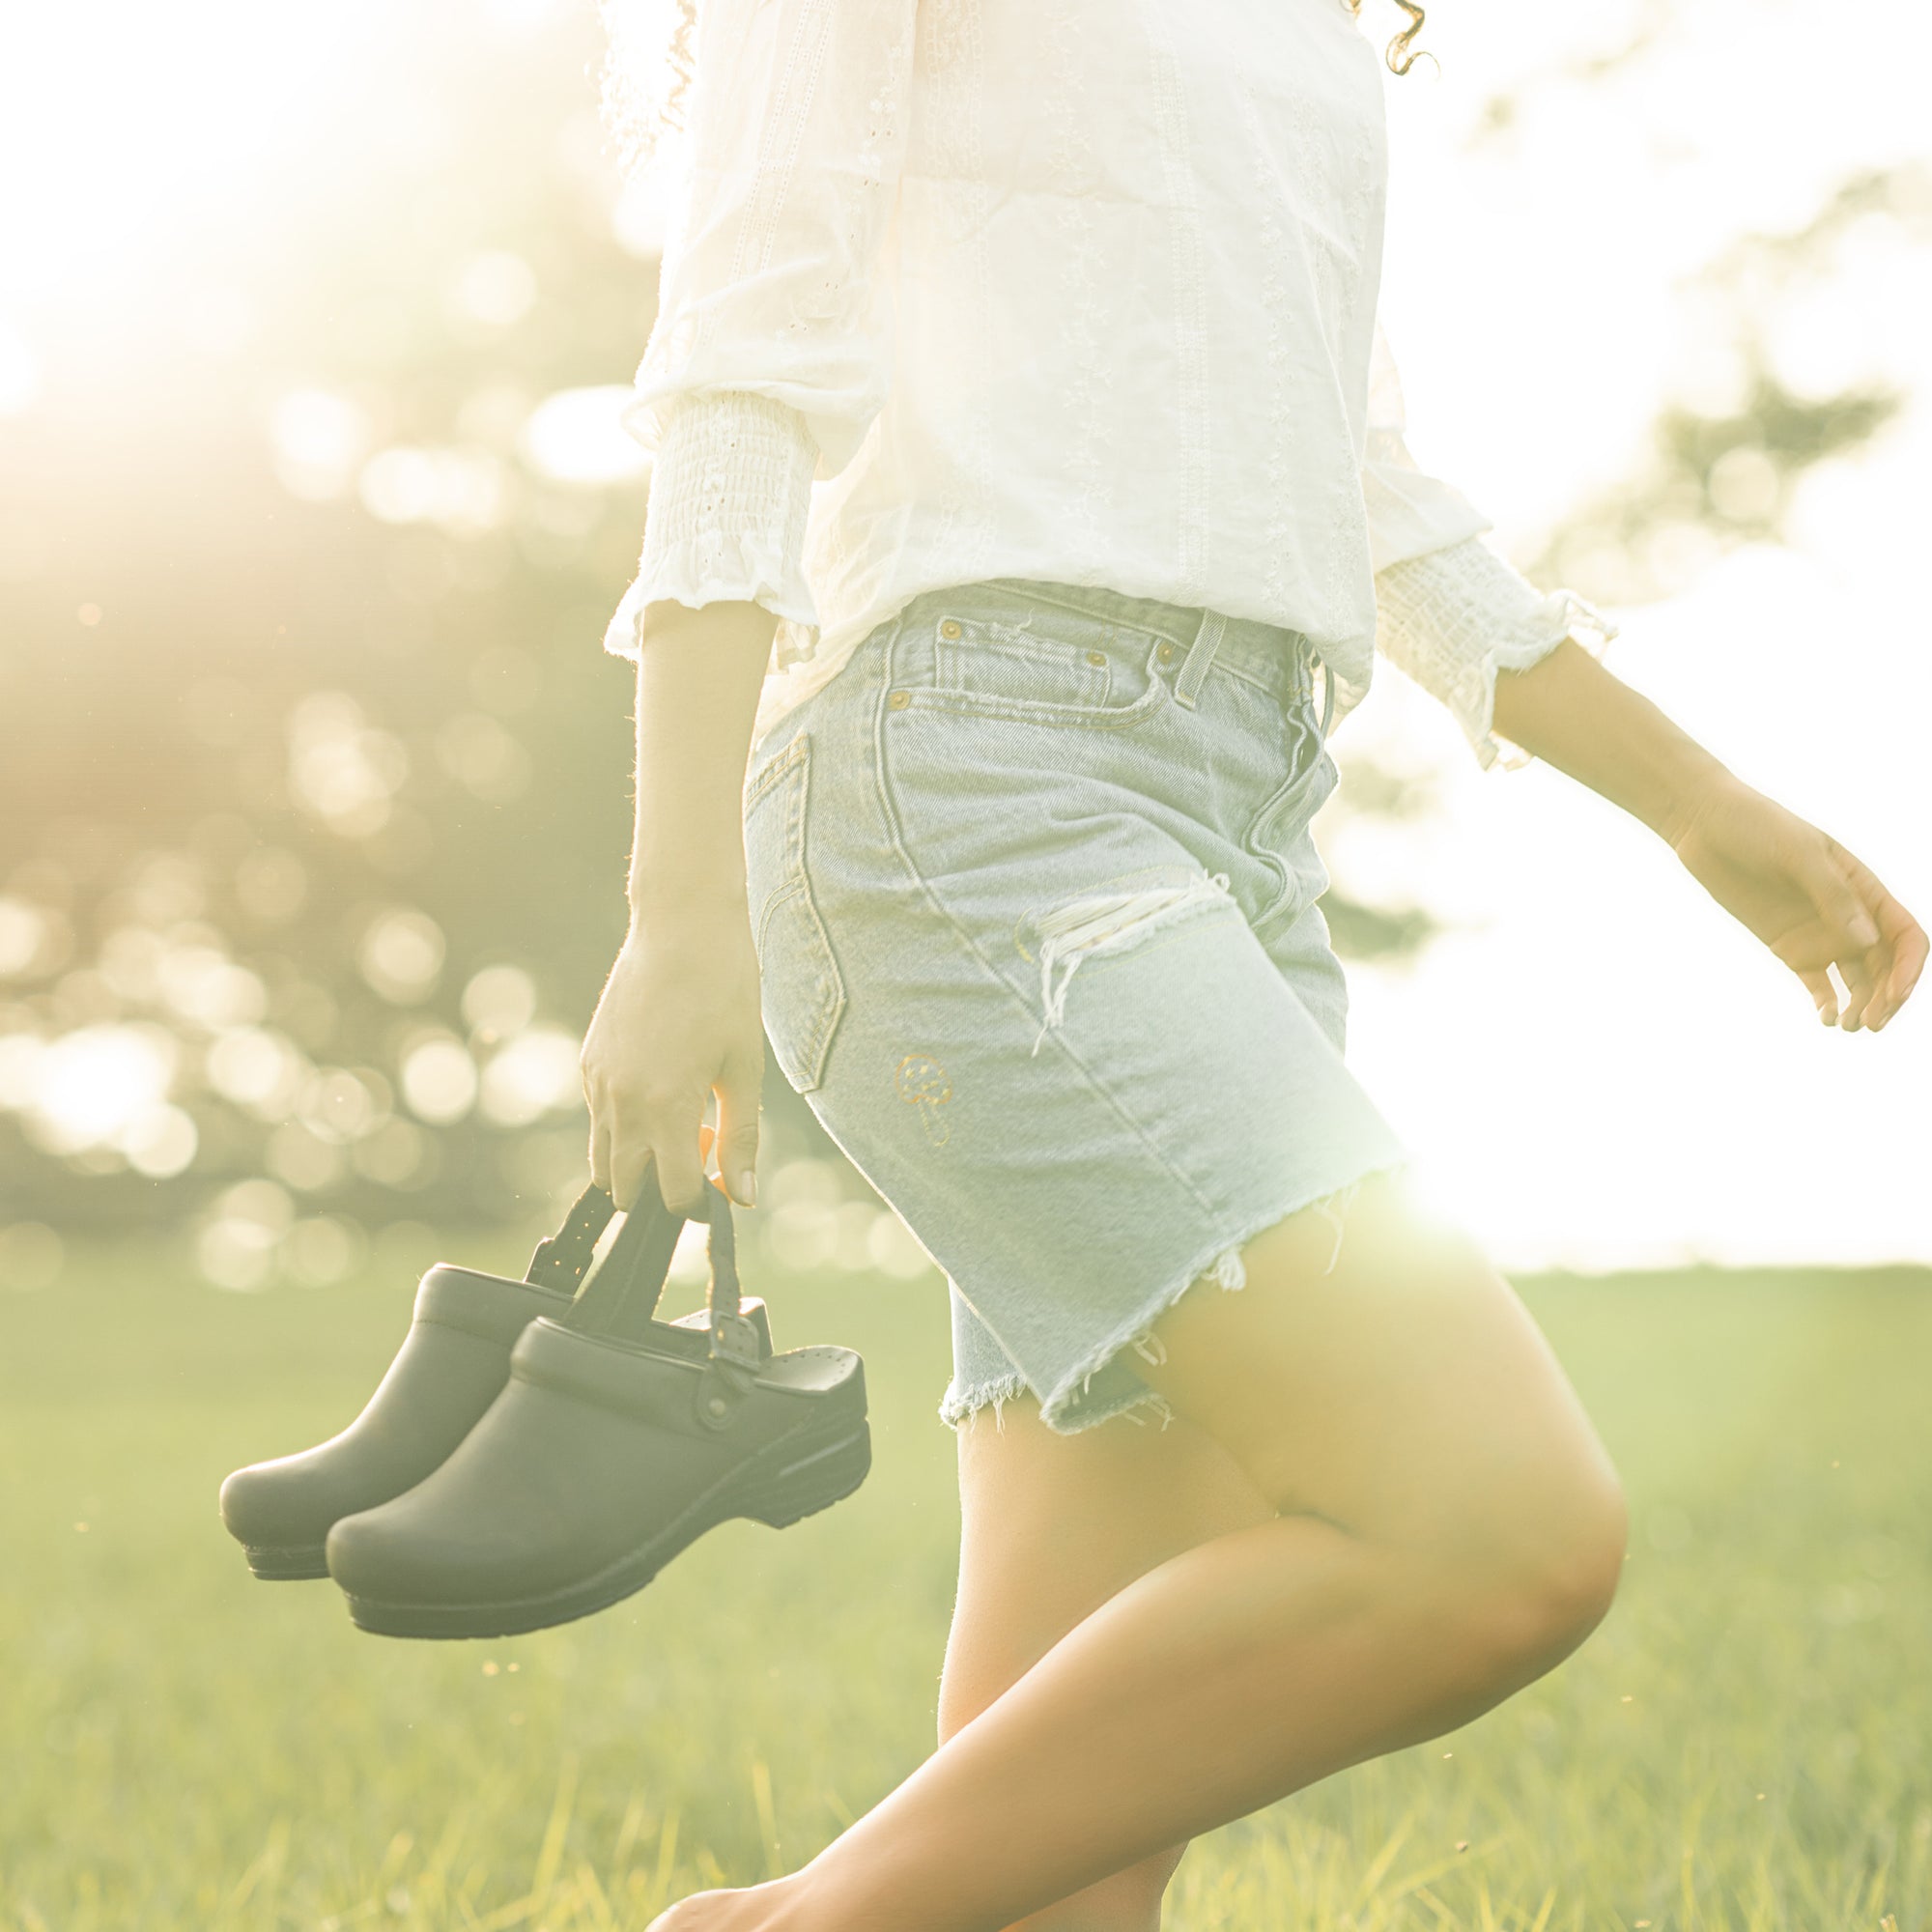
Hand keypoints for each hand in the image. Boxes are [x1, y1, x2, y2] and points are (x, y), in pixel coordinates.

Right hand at [580, 905, 764, 1213]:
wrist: (681, 928)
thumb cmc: (724, 991)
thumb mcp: (744, 1068)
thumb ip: (741, 1138)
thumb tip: (742, 1196)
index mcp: (665, 1108)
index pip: (672, 1194)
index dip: (699, 1201)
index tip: (719, 1186)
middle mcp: (622, 1103)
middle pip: (626, 1187)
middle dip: (661, 1188)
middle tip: (700, 1151)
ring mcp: (598, 1082)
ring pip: (602, 1158)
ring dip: (637, 1161)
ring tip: (680, 1124)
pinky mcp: (589, 1063)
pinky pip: (597, 1119)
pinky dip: (622, 1127)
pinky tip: (660, 1091)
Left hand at [1665, 774, 1926, 1031]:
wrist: (1705, 825)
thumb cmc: (1756, 827)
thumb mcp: (1797, 854)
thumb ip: (1833, 896)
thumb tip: (1866, 942)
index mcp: (1863, 888)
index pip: (1904, 935)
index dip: (1908, 968)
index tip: (1893, 996)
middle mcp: (1848, 915)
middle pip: (1884, 965)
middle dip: (1885, 997)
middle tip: (1869, 1023)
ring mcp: (1819, 933)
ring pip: (1855, 979)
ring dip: (1859, 1005)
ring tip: (1847, 1026)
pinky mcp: (1789, 947)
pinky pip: (1817, 982)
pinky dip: (1826, 1002)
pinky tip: (1824, 1018)